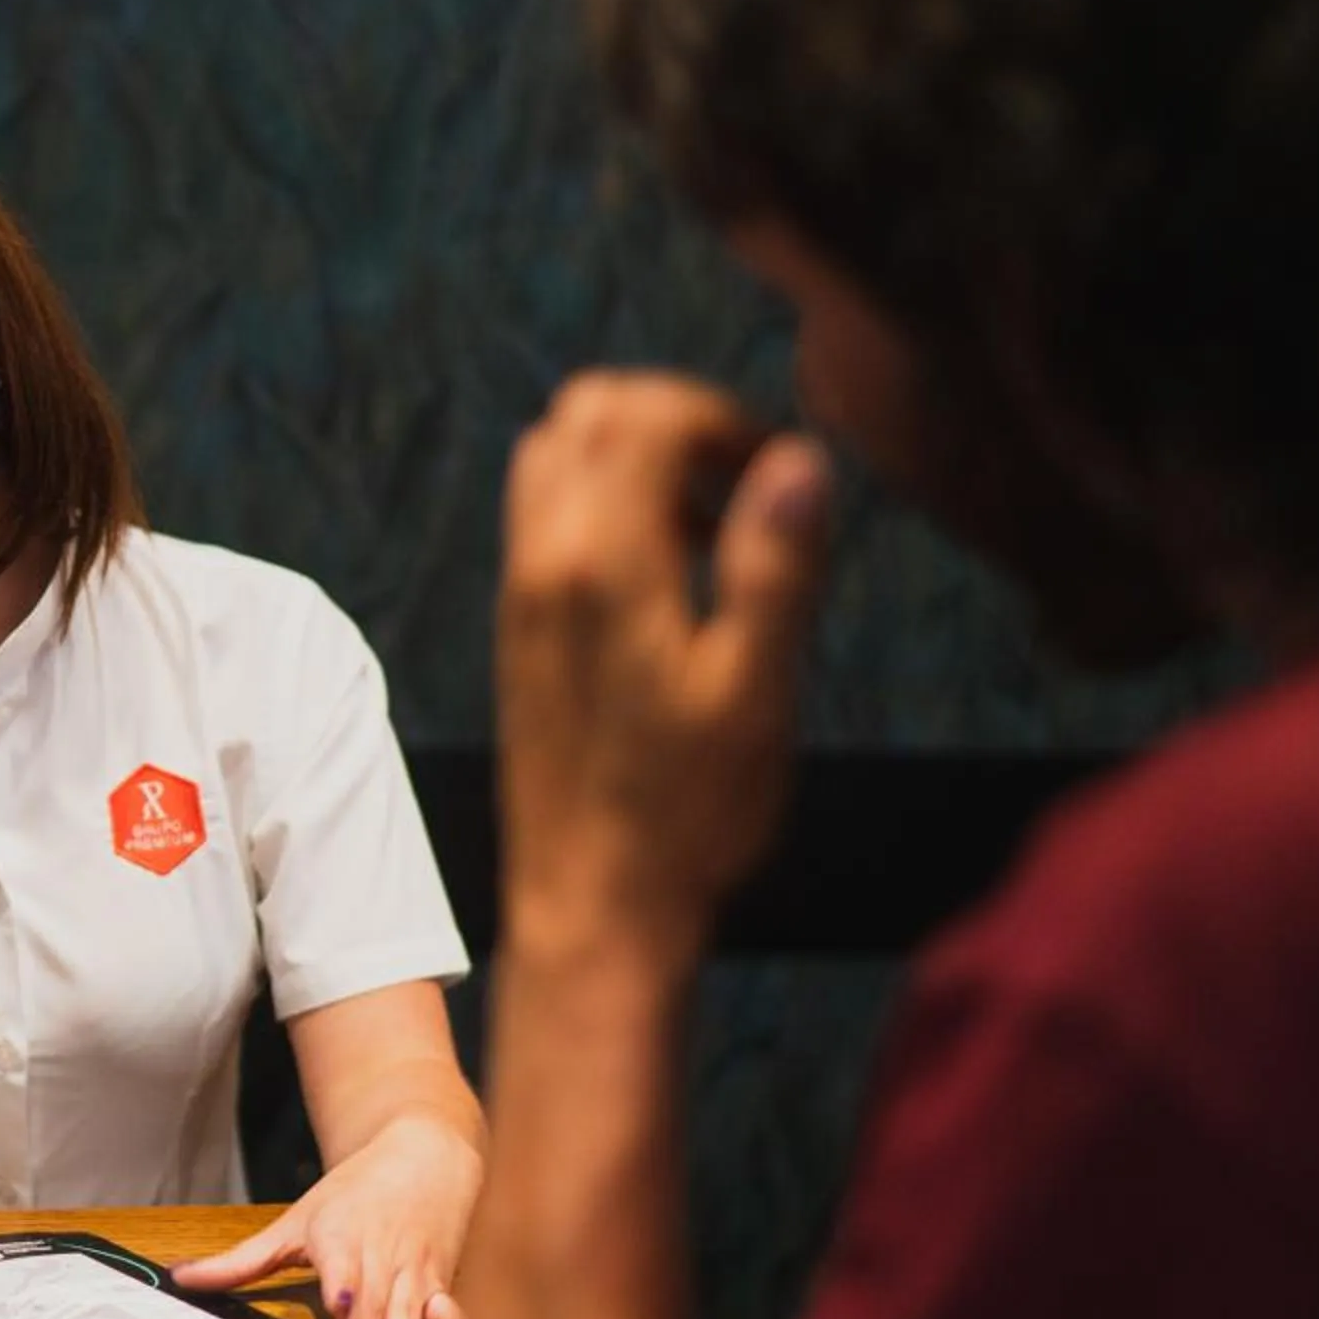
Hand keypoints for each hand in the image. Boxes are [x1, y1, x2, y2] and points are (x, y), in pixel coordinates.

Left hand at [174, 1115, 483, 1318]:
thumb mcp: (294, 1222)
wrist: (425, 1156)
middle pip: (369, 1301)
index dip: (341, 1284)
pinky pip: (454, 1310)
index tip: (338, 1303)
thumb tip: (180, 1281)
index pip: (341, 1264)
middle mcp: (379, 1255)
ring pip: (410, 1309)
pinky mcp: (443, 1281)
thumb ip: (240, 1262)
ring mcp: (414, 1270)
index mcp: (339, 1237)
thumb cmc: (353, 1194)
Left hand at [500, 373, 831, 968]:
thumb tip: (799, 459)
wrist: (590, 906)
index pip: (644, 412)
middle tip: (747, 480)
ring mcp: (521, 592)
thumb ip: (773, 564)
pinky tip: (670, 576)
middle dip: (674, 417)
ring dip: (635, 457)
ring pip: (556, 456)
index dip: (722, 415)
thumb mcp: (754, 689)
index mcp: (602, 561)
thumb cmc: (684, 813)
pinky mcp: (519, 627)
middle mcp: (544, 559)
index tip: (782, 467)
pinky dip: (605, 503)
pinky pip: (545, 516)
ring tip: (715, 527)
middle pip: (587, 411)